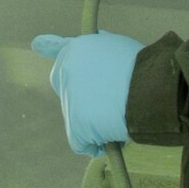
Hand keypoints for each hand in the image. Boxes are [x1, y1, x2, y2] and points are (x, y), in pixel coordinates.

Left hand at [32, 31, 143, 156]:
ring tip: (122, 113)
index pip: (59, 47)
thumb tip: (99, 57)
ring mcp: (69, 98)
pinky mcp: (75, 125)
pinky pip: (82, 142)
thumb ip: (102, 52)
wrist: (151, 89)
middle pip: (66, 88)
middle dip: (81, 97)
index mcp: (79, 49)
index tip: (37, 43)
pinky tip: (113, 138)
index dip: (49, 46)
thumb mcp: (121, 47)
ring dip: (96, 120)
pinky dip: (97, 144)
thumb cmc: (145, 69)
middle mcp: (67, 70)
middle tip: (106, 102)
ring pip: (79, 117)